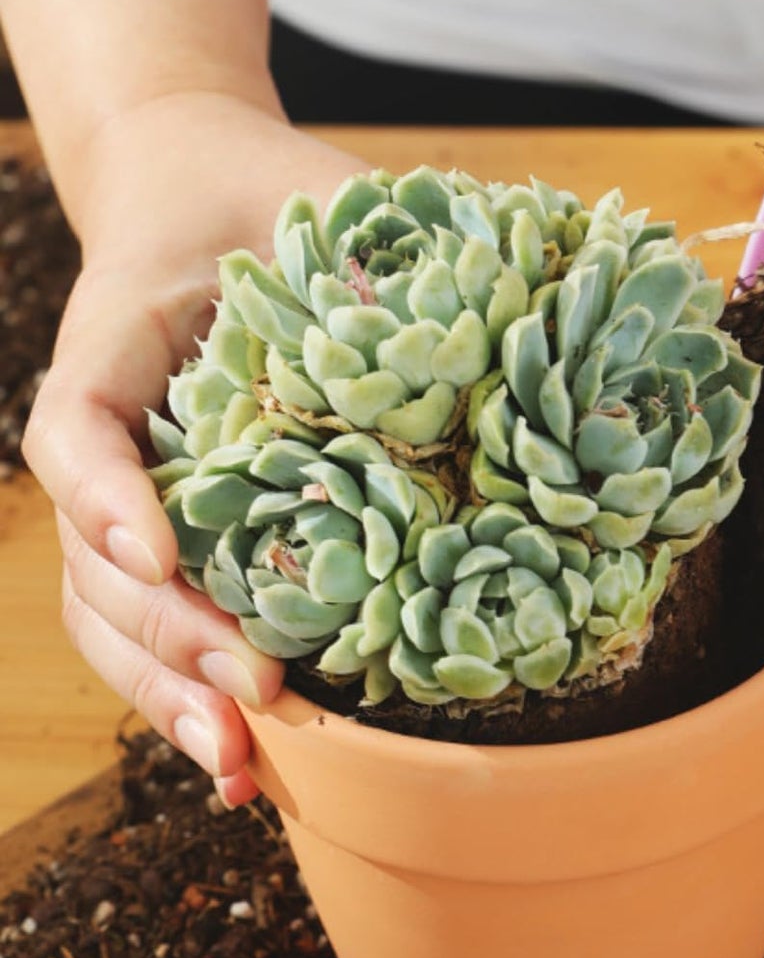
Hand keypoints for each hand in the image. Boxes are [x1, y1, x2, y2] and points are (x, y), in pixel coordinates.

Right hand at [23, 93, 366, 805]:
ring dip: (171, 693)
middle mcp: (113, 441)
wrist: (208, 196)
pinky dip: (194, 689)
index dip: (110, 499)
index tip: (166, 554)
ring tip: (239, 761)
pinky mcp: (188, 531)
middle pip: (96, 566)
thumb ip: (368, 241)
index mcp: (116, 355)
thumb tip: (490, 311)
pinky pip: (170, 620)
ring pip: (115, 618)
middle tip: (252, 691)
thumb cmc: (262, 196)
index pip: (79, 433)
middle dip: (168, 640)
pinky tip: (248, 761)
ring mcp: (141, 498)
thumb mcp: (310, 198)